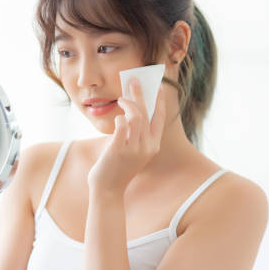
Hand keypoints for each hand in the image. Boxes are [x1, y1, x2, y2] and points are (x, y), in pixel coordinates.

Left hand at [87, 77, 165, 196]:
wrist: (108, 189)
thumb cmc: (118, 168)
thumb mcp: (133, 151)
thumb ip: (135, 135)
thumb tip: (131, 111)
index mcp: (153, 146)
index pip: (160, 119)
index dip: (159, 102)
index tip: (158, 87)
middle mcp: (147, 147)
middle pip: (147, 113)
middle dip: (140, 94)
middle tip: (133, 80)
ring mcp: (134, 149)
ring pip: (136, 116)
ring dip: (128, 103)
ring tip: (120, 98)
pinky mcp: (119, 149)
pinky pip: (122, 126)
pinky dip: (119, 118)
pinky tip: (117, 117)